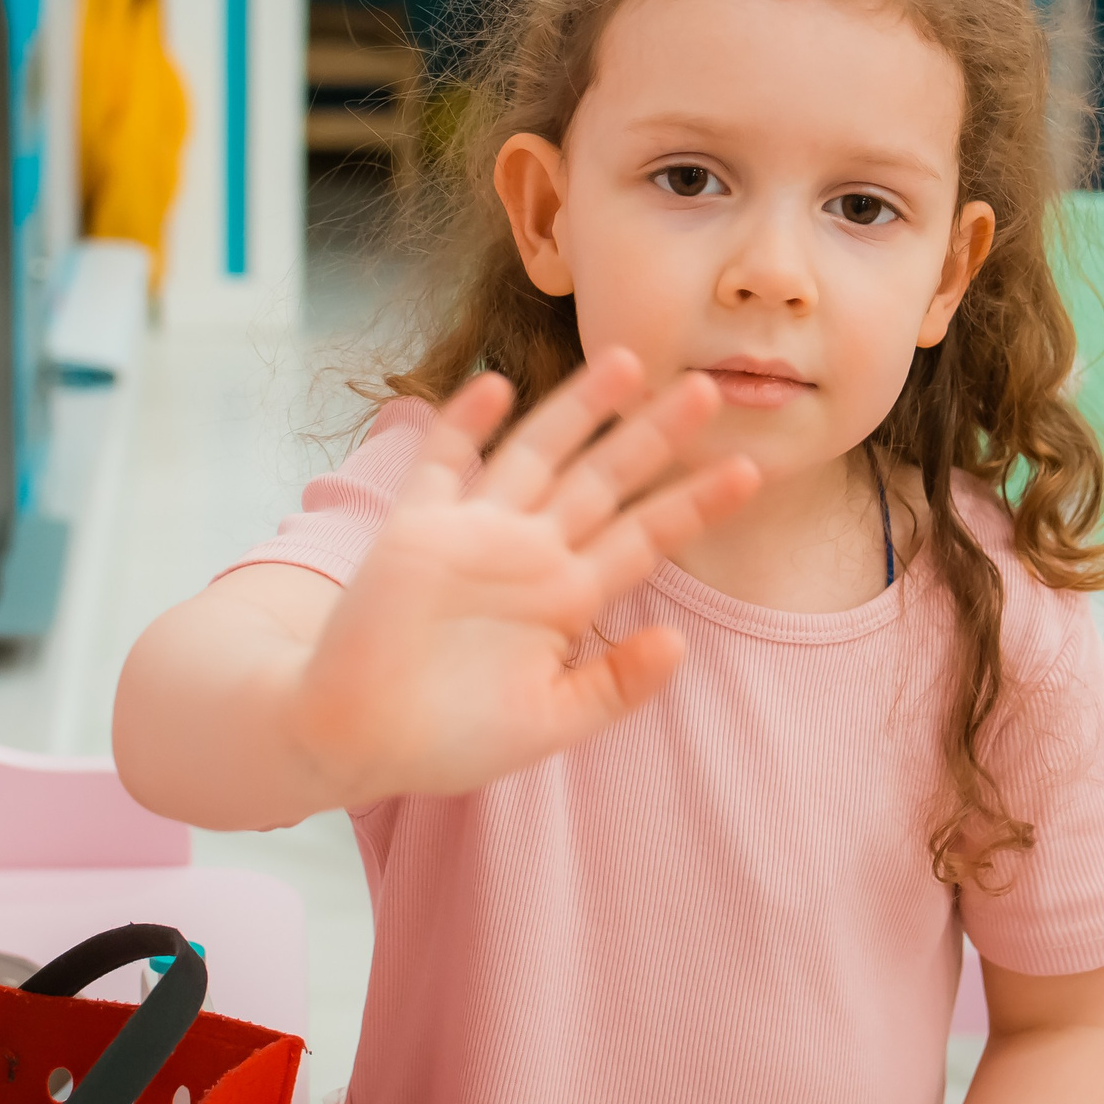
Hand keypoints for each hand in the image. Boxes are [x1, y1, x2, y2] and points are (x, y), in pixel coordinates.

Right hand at [287, 348, 757, 804]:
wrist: (353, 739)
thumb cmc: (448, 740)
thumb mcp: (549, 722)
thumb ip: (613, 684)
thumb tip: (679, 643)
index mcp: (567, 597)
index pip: (645, 536)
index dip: (695, 503)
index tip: (750, 470)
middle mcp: (528, 553)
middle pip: (604, 479)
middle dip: (655, 435)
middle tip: (709, 388)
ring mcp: (472, 534)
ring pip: (537, 454)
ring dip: (579, 409)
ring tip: (629, 362)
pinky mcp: (415, 530)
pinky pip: (443, 464)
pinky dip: (466, 425)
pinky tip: (495, 387)